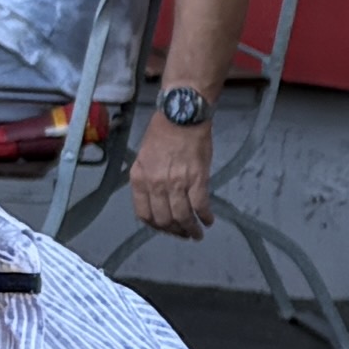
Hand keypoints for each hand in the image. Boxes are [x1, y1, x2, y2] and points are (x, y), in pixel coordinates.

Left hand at [129, 111, 213, 235]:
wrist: (182, 114)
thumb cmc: (163, 131)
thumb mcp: (145, 157)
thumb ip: (148, 179)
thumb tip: (158, 198)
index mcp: (139, 178)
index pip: (144, 213)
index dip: (156, 226)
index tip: (165, 228)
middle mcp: (155, 184)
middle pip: (164, 219)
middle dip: (175, 231)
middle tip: (184, 234)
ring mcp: (176, 183)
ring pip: (182, 217)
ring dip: (191, 229)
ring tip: (197, 233)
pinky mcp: (197, 179)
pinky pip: (200, 205)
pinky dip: (205, 216)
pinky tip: (208, 220)